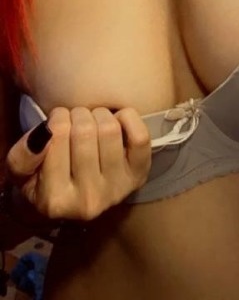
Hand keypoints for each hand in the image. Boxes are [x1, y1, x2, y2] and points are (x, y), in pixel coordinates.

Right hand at [5, 107, 151, 221]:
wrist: (77, 198)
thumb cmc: (45, 179)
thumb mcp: (22, 173)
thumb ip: (22, 156)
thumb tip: (45, 133)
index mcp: (54, 200)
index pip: (57, 135)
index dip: (57, 119)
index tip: (57, 123)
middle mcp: (88, 200)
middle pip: (85, 130)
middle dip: (78, 115)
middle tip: (75, 121)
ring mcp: (116, 189)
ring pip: (110, 130)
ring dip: (100, 115)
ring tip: (92, 122)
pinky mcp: (138, 176)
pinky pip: (140, 137)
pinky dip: (128, 118)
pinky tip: (117, 122)